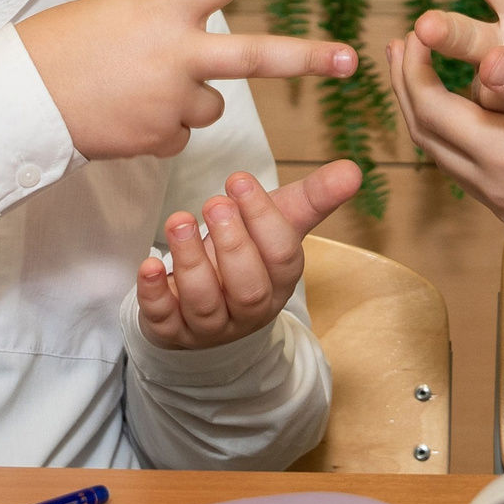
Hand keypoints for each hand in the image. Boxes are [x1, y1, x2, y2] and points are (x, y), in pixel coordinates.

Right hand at [18, 0, 356, 159]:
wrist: (17, 99)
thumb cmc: (57, 48)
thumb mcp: (116, 17)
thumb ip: (163, 29)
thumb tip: (191, 59)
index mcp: (161, 10)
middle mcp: (175, 55)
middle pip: (256, 57)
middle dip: (307, 58)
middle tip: (350, 61)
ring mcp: (169, 101)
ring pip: (209, 107)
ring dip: (186, 102)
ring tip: (133, 92)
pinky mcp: (157, 139)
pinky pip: (176, 137)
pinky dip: (157, 130)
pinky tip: (120, 119)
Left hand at [136, 161, 363, 348]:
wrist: (211, 306)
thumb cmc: (249, 254)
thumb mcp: (280, 224)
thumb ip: (314, 197)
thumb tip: (354, 170)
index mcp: (279, 281)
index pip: (282, 256)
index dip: (263, 219)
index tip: (238, 179)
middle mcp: (249, 309)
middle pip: (248, 287)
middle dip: (232, 244)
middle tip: (214, 203)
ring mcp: (210, 326)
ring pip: (205, 303)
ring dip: (190, 261)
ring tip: (178, 221)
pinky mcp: (171, 332)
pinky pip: (164, 321)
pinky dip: (155, 294)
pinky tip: (148, 266)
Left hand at [386, 34, 503, 237]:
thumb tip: (486, 58)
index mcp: (503, 158)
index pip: (432, 109)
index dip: (413, 69)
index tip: (409, 31)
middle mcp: (495, 189)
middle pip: (427, 134)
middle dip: (408, 87)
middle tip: (398, 46)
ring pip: (444, 156)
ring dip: (426, 111)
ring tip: (421, 74)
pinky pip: (466, 170)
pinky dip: (452, 134)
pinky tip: (464, 112)